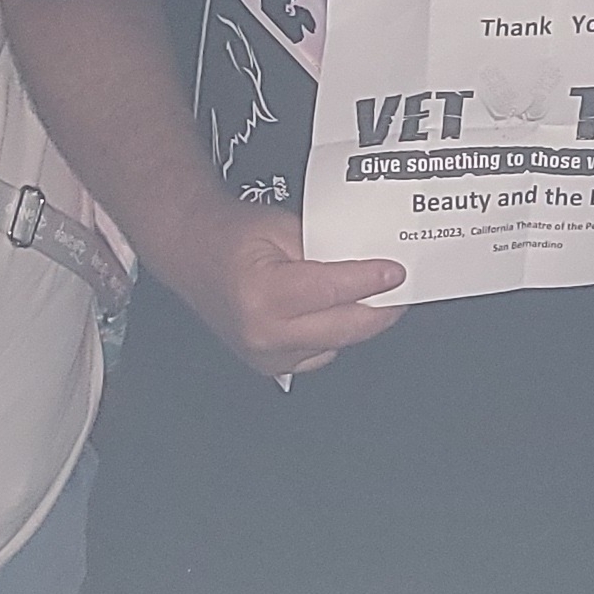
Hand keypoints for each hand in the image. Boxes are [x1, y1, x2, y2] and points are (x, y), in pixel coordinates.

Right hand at [157, 201, 404, 378]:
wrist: (192, 252)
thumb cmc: (229, 237)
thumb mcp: (283, 227)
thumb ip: (327, 247)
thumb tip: (370, 259)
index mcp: (264, 295)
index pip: (335, 292)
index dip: (373, 281)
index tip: (397, 272)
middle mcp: (264, 333)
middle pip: (345, 327)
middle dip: (381, 308)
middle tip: (402, 289)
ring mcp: (266, 356)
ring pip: (338, 344)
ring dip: (361, 322)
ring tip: (377, 297)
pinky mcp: (271, 366)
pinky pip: (322, 354)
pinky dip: (338, 334)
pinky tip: (343, 313)